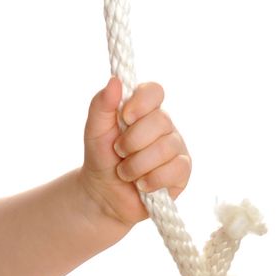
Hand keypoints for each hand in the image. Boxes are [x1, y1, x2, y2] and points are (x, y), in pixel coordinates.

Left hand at [78, 76, 189, 227]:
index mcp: (143, 110)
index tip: (125, 117)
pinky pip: (175, 170)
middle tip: (119, 153)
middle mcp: (164, 125)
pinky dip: (151, 180)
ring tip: (126, 173)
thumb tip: (115, 81)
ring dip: (137, 165)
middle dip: (132, 142)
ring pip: (166, 148)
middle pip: (160, 121)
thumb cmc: (101, 158)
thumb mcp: (94, 131)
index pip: (154, 91)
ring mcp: (176, 147)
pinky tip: (142, 185)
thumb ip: (101, 105)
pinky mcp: (182, 171)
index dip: (141, 102)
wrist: (103, 194)